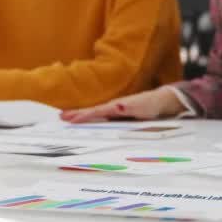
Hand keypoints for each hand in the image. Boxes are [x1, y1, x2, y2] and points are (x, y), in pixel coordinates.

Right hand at [61, 87, 185, 122]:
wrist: (160, 101)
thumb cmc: (151, 106)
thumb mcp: (142, 108)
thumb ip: (130, 107)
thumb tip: (117, 106)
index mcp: (117, 106)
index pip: (97, 112)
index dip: (83, 116)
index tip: (71, 119)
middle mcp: (113, 106)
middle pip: (92, 111)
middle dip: (76, 114)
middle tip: (61, 117)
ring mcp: (114, 109)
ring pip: (94, 112)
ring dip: (80, 114)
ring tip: (65, 117)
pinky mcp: (117, 113)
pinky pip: (100, 115)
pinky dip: (89, 116)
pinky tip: (83, 119)